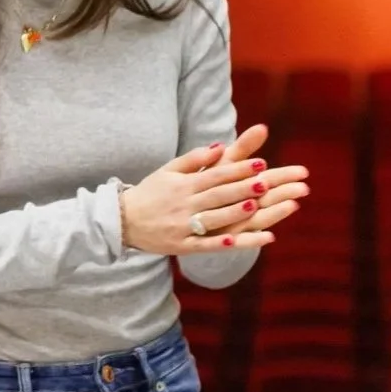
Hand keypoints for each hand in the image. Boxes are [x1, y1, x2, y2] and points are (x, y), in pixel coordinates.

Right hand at [119, 124, 308, 256]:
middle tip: (266, 182)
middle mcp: (185, 204)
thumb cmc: (150, 192)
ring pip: (213, 219)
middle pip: (218, 195)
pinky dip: (224, 244)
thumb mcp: (168, 170)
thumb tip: (219, 146)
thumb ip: (194, 159)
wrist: (123, 220)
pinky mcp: (182, 246)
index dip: (238, 169)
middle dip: (243, 188)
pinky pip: (206, 245)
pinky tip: (240, 242)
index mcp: (183, 184)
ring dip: (234, 213)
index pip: (215, 175)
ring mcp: (183, 226)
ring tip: (255, 205)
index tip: (260, 163)